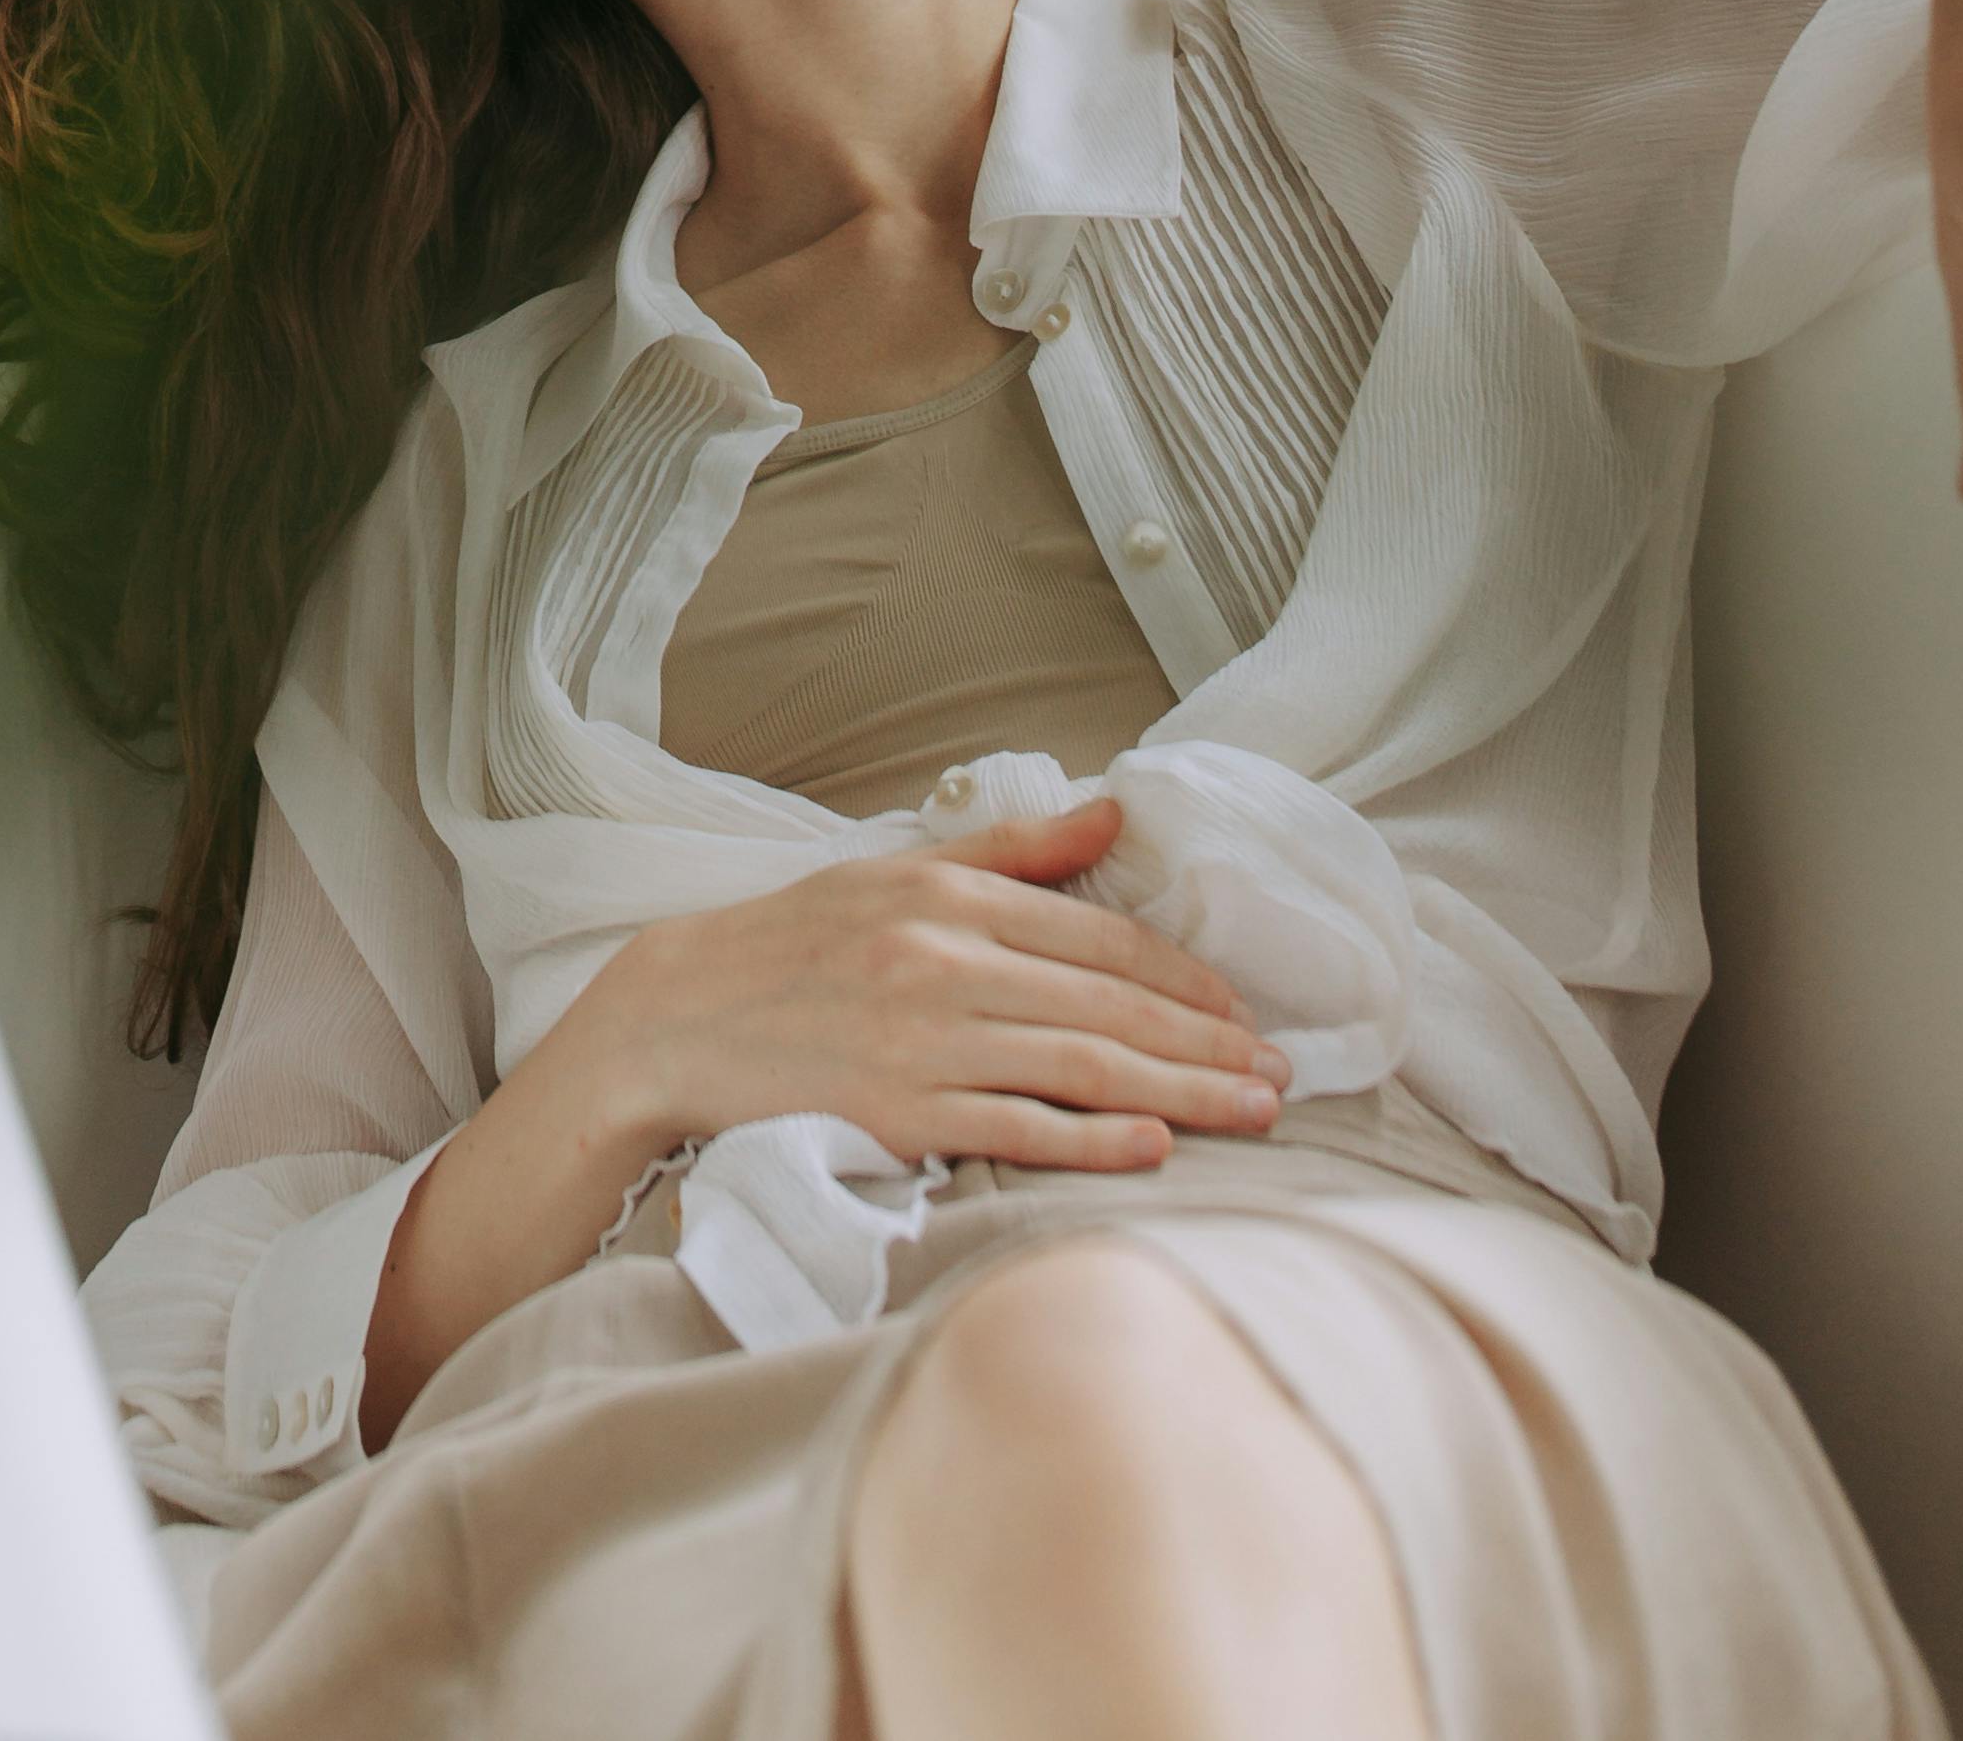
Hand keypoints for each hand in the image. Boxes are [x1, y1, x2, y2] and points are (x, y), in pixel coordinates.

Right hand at [557, 795, 1285, 1179]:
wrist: (677, 1020)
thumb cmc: (795, 946)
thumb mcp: (894, 870)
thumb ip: (1011, 850)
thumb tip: (1112, 815)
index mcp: (946, 895)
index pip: (1097, 937)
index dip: (1184, 976)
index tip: (1246, 1010)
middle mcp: (941, 962)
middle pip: (1106, 1007)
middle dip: (1208, 1042)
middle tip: (1284, 1074)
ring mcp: (921, 1042)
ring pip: (1080, 1068)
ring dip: (1181, 1093)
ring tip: (1253, 1112)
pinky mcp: (899, 1117)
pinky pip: (1016, 1129)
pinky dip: (1091, 1140)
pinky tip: (1154, 1148)